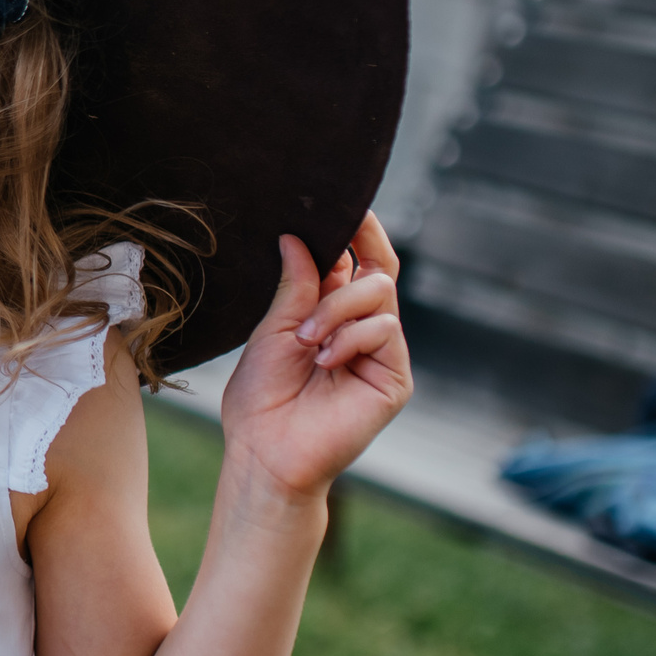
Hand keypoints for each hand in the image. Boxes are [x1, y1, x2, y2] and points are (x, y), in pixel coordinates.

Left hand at [217, 212, 412, 504]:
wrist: (266, 453)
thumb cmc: (262, 398)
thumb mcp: (273, 330)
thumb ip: (295, 285)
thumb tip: (296, 237)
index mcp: (330, 312)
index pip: (356, 260)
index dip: (357, 230)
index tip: (345, 202)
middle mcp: (361, 328)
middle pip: (379, 268)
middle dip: (351, 253)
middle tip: (316, 250)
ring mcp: (381, 352)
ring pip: (380, 294)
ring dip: (337, 310)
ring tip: (305, 341)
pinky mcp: (394, 377)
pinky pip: (385, 330)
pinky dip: (350, 337)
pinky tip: (324, 359)